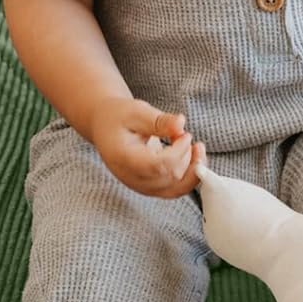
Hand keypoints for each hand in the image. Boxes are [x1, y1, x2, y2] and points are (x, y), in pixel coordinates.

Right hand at [89, 98, 206, 198]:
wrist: (106, 127)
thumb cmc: (119, 117)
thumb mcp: (136, 111)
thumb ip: (158, 121)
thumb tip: (181, 124)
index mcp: (124, 158)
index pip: (158, 166)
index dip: (178, 152)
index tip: (184, 134)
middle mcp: (131, 177)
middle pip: (170, 178)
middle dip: (186, 156)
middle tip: (185, 134)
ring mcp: (141, 186)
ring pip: (177, 189)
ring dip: (193, 169)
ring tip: (196, 147)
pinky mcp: (151, 187)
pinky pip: (176, 190)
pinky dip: (191, 176)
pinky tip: (194, 158)